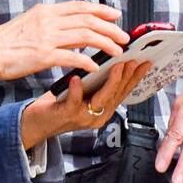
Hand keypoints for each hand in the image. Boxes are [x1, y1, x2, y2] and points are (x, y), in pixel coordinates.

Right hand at [0, 1, 129, 82]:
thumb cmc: (5, 43)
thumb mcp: (28, 23)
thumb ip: (48, 22)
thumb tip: (66, 25)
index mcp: (46, 11)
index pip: (80, 7)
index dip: (101, 10)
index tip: (115, 15)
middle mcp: (49, 20)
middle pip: (88, 20)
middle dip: (110, 28)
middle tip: (123, 36)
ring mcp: (47, 37)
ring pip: (86, 36)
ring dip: (105, 43)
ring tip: (117, 51)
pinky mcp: (44, 55)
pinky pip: (73, 57)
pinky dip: (88, 61)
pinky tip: (96, 67)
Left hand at [19, 57, 153, 148]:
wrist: (37, 123)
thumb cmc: (59, 104)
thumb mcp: (83, 92)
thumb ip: (96, 81)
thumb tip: (109, 59)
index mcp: (103, 109)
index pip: (124, 91)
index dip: (136, 77)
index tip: (146, 62)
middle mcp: (97, 116)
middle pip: (117, 94)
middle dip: (128, 76)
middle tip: (135, 59)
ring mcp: (83, 117)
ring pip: (101, 99)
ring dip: (110, 82)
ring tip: (116, 66)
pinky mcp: (66, 115)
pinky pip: (74, 102)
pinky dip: (76, 90)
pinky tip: (77, 78)